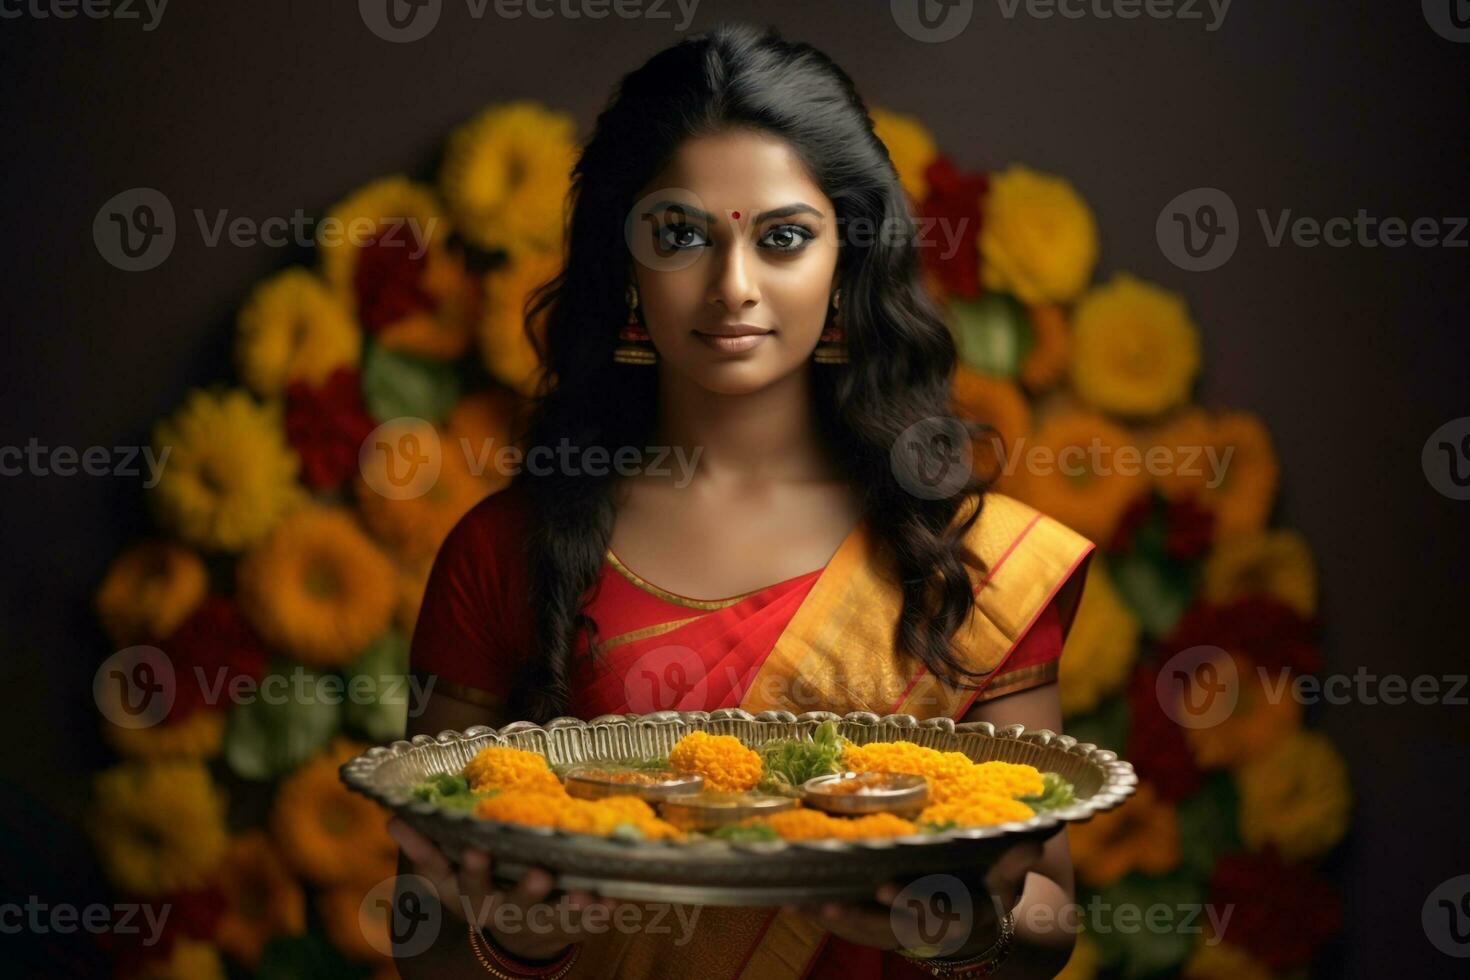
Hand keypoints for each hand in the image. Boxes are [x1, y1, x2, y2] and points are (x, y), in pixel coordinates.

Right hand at [388, 817, 617, 961]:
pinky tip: (612, 901)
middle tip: (539, 874)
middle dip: (525, 892)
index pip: (465, 884)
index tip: (477, 851)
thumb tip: (393, 816)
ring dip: (568, 907)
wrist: (509, 942)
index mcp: (470, 897)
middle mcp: (502, 913)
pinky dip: (598, 915)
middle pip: (512, 906)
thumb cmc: (478, 890)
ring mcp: (536, 924)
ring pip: (552, 918)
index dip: (473, 869)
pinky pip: (584, 925)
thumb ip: (424, 848)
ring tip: (586, 893)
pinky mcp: (566, 930)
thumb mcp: (445, 877)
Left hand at [785, 839, 1042, 956]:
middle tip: (825, 905)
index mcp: (957, 919)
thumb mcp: (1008, 879)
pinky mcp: (875, 926)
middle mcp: (924, 932)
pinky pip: (846, 924)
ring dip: (828, 917)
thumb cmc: (990, 889)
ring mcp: (897, 932)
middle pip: (885, 929)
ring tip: (795, 899)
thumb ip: (1016, 864)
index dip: (908, 903)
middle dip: (855, 918)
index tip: (885, 889)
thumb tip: (1033, 842)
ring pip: (859, 929)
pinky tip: (792, 896)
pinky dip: (821, 913)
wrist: (979, 929)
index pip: (932, 915)